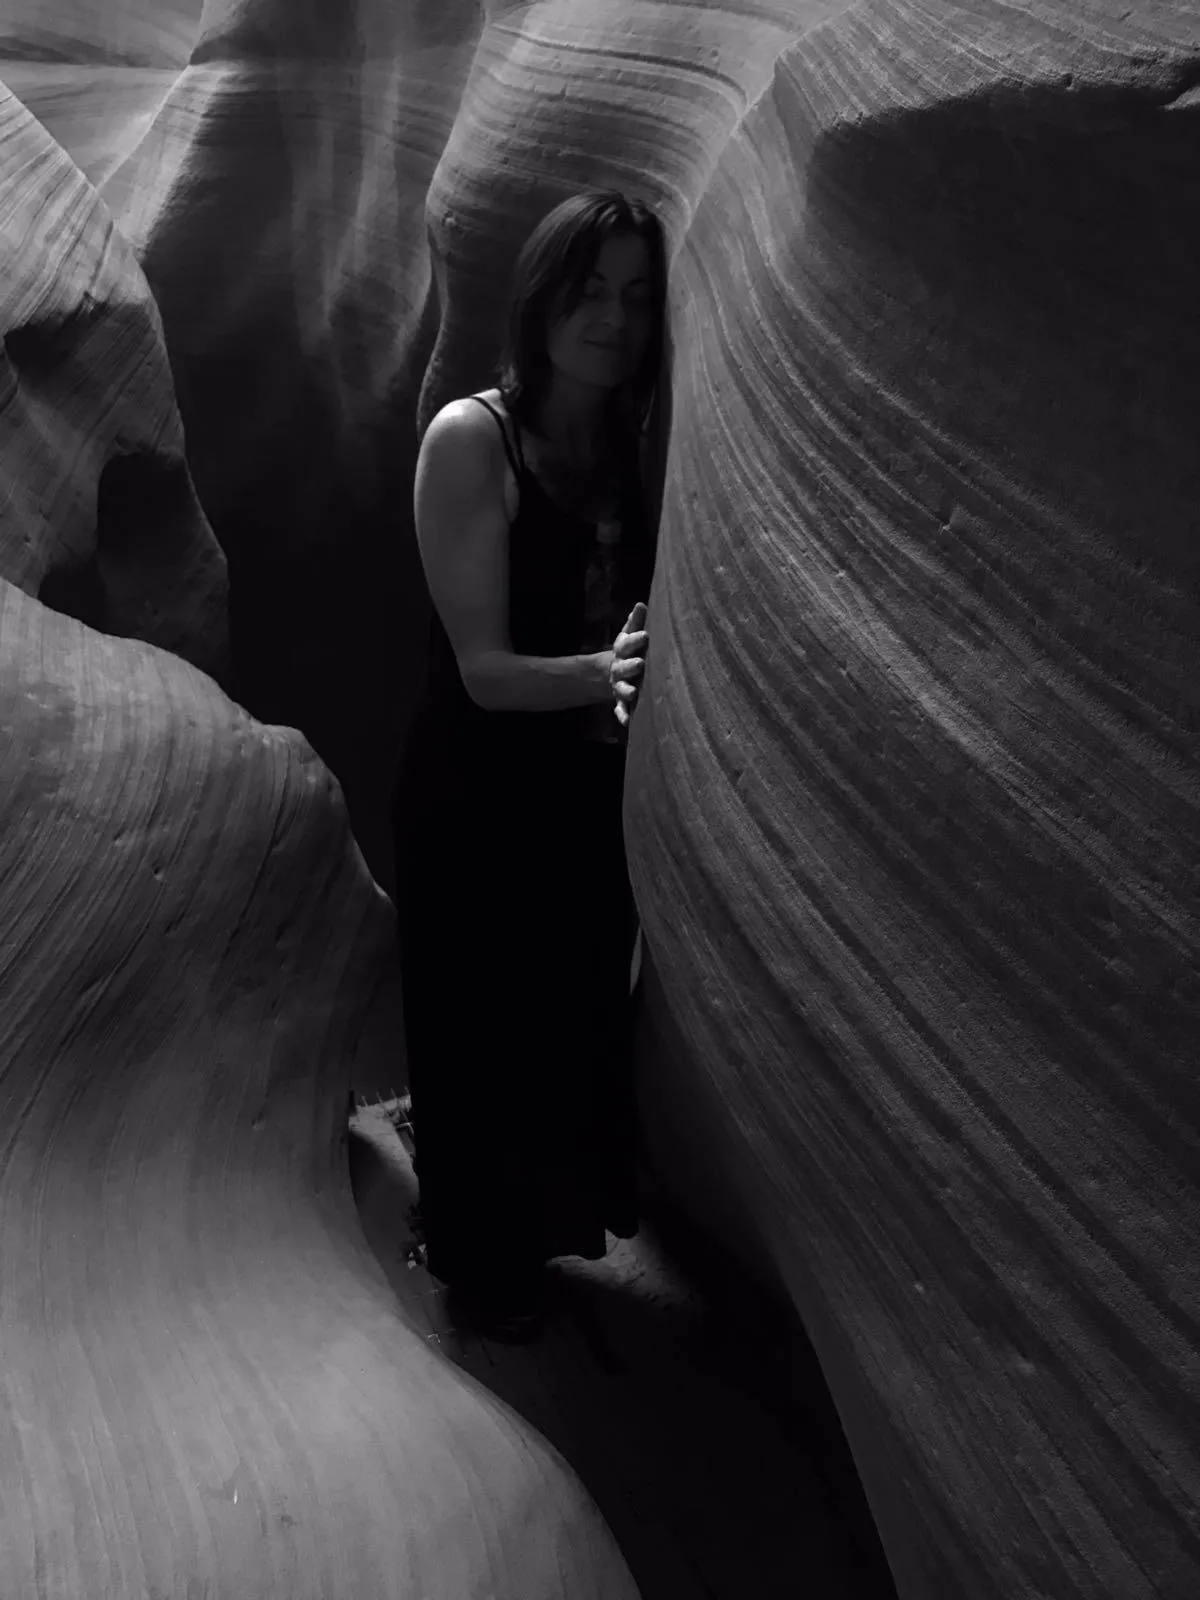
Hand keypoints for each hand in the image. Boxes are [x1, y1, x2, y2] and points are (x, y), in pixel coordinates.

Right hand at [609, 602, 647, 727]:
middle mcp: (619, 668)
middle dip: (630, 666)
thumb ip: (636, 623)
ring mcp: (619, 685)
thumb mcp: (630, 635)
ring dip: (626, 691)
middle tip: (641, 664)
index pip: (627, 643)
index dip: (635, 640)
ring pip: (621, 689)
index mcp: (622, 650)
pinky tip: (627, 721)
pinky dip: (622, 715)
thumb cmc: (630, 650)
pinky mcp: (621, 701)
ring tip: (633, 693)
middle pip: (623, 667)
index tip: (646, 636)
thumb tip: (641, 604)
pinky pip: (620, 709)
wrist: (613, 671)